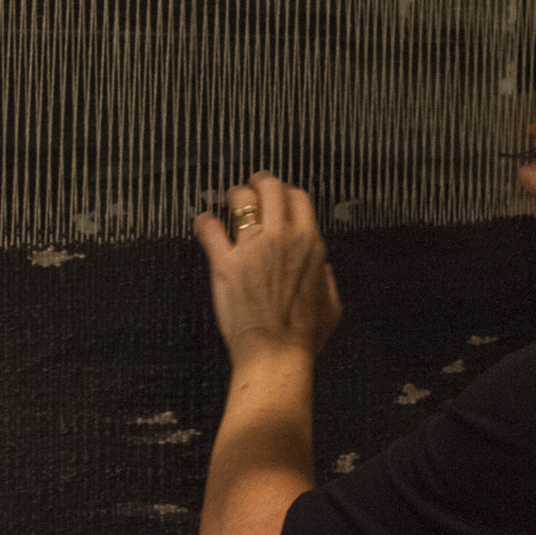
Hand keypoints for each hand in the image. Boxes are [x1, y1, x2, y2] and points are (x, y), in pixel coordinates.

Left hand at [194, 172, 342, 368]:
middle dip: (260, 183)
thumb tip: (324, 269)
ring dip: (234, 196)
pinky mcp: (225, 263)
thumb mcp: (332, 305)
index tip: (280, 198)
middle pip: (270, 187)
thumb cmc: (303, 334)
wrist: (276, 351)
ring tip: (229, 200)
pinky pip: (210, 228)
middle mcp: (281, 237)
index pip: (298, 198)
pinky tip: (203, 222)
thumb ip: (328, 281)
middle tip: (252, 188)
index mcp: (309, 243)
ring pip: (241, 199)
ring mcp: (252, 247)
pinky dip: (204, 222)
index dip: (287, 193)